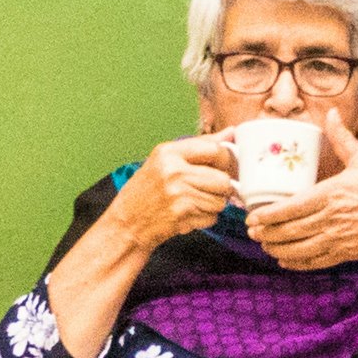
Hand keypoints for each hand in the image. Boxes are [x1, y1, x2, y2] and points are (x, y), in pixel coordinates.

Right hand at [106, 135, 238, 248]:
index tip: (221, 167)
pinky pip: (212, 217)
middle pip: (222, 179)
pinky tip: (189, 215)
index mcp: (168, 152)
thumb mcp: (164, 161)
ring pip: (220, 200)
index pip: (214, 149)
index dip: (225, 160)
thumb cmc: (145, 192)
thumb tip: (231, 133)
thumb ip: (199, 146)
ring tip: (194, 202)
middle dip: (220, 188)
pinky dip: (205, 218)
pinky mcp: (182, 214)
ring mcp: (178, 194)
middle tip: (207, 190)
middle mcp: (173, 171)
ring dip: (212, 205)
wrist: (126, 224)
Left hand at [246, 112, 357, 269]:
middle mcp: (330, 219)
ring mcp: (337, 239)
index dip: (267, 215)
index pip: (289, 208)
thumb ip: (342, 139)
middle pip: (288, 230)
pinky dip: (297, 263)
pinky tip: (285, 260)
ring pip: (298, 249)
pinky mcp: (347, 254)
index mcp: (330, 194)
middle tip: (251, 231)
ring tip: (263, 244)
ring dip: (276, 248)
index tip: (252, 216)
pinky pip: (315, 262)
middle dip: (265, 232)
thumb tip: (331, 114)